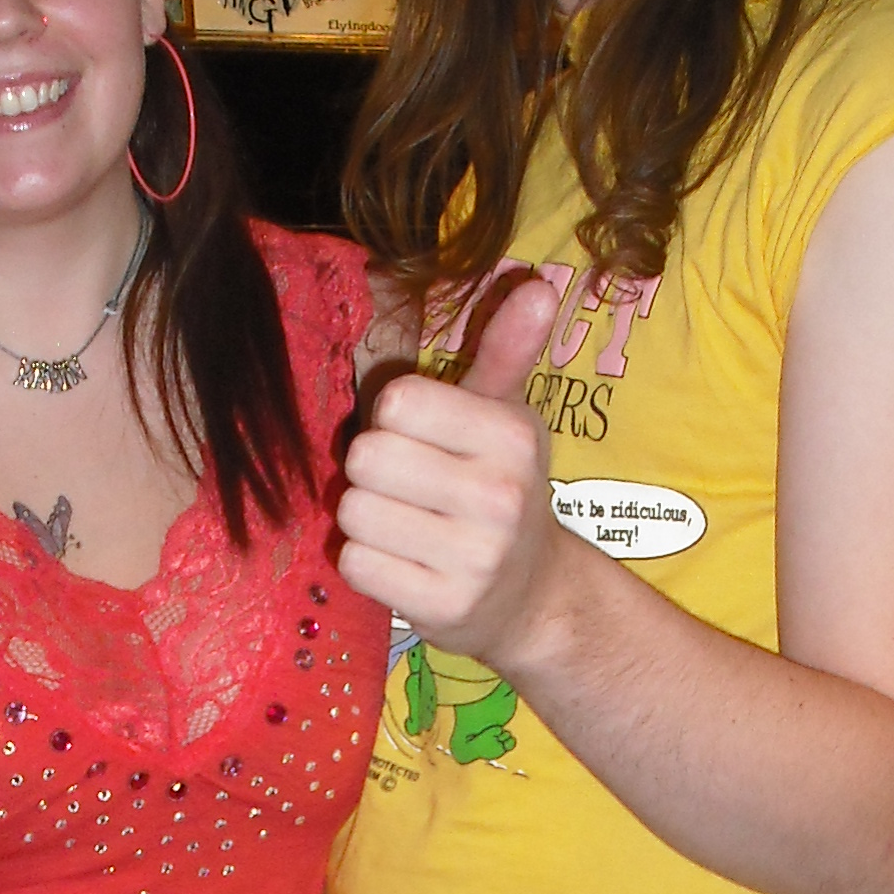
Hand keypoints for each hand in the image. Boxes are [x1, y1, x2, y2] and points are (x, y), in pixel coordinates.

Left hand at [335, 271, 572, 664]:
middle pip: (365, 458)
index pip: (395, 402)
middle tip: (408, 489)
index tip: (422, 443)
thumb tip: (539, 286)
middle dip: (372, 473)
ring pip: (354, 513)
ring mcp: (474, 558)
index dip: (392, 422)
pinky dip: (368, 564)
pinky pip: (356, 564)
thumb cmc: (502, 491)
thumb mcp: (508, 418)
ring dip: (367, 521)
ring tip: (407, 528)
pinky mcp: (443, 607)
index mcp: (511, 436)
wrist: (532, 598)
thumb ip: (507, 350)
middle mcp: (500, 496)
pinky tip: (404, 564)